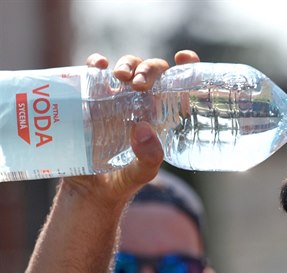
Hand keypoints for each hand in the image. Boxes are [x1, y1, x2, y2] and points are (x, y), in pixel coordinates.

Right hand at [60, 51, 200, 208]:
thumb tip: (143, 129)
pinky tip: (97, 65)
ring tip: (121, 77)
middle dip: (150, 69)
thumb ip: (148, 158)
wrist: (89, 192)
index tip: (184, 58)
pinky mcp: (90, 99)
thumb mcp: (141, 173)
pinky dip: (96, 63)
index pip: (180, 84)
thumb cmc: (123, 182)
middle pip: (152, 71)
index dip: (187, 66)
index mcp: (162, 114)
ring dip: (127, 64)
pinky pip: (94, 73)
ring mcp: (116, 98)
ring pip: (127, 67)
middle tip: (140, 84)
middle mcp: (141, 102)